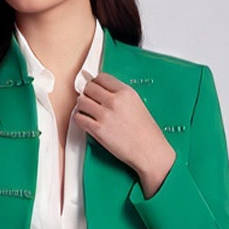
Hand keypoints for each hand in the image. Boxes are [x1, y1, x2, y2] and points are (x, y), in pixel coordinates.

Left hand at [73, 73, 174, 196]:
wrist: (149, 150)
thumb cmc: (146, 131)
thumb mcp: (137, 104)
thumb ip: (120, 96)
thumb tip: (104, 93)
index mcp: (126, 92)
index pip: (102, 77)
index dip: (95, 82)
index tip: (94, 88)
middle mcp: (114, 100)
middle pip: (89, 87)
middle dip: (87, 93)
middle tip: (88, 99)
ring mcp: (105, 115)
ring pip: (81, 101)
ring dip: (81, 105)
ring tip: (86, 111)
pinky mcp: (98, 130)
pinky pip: (79, 118)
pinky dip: (79, 118)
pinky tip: (85, 120)